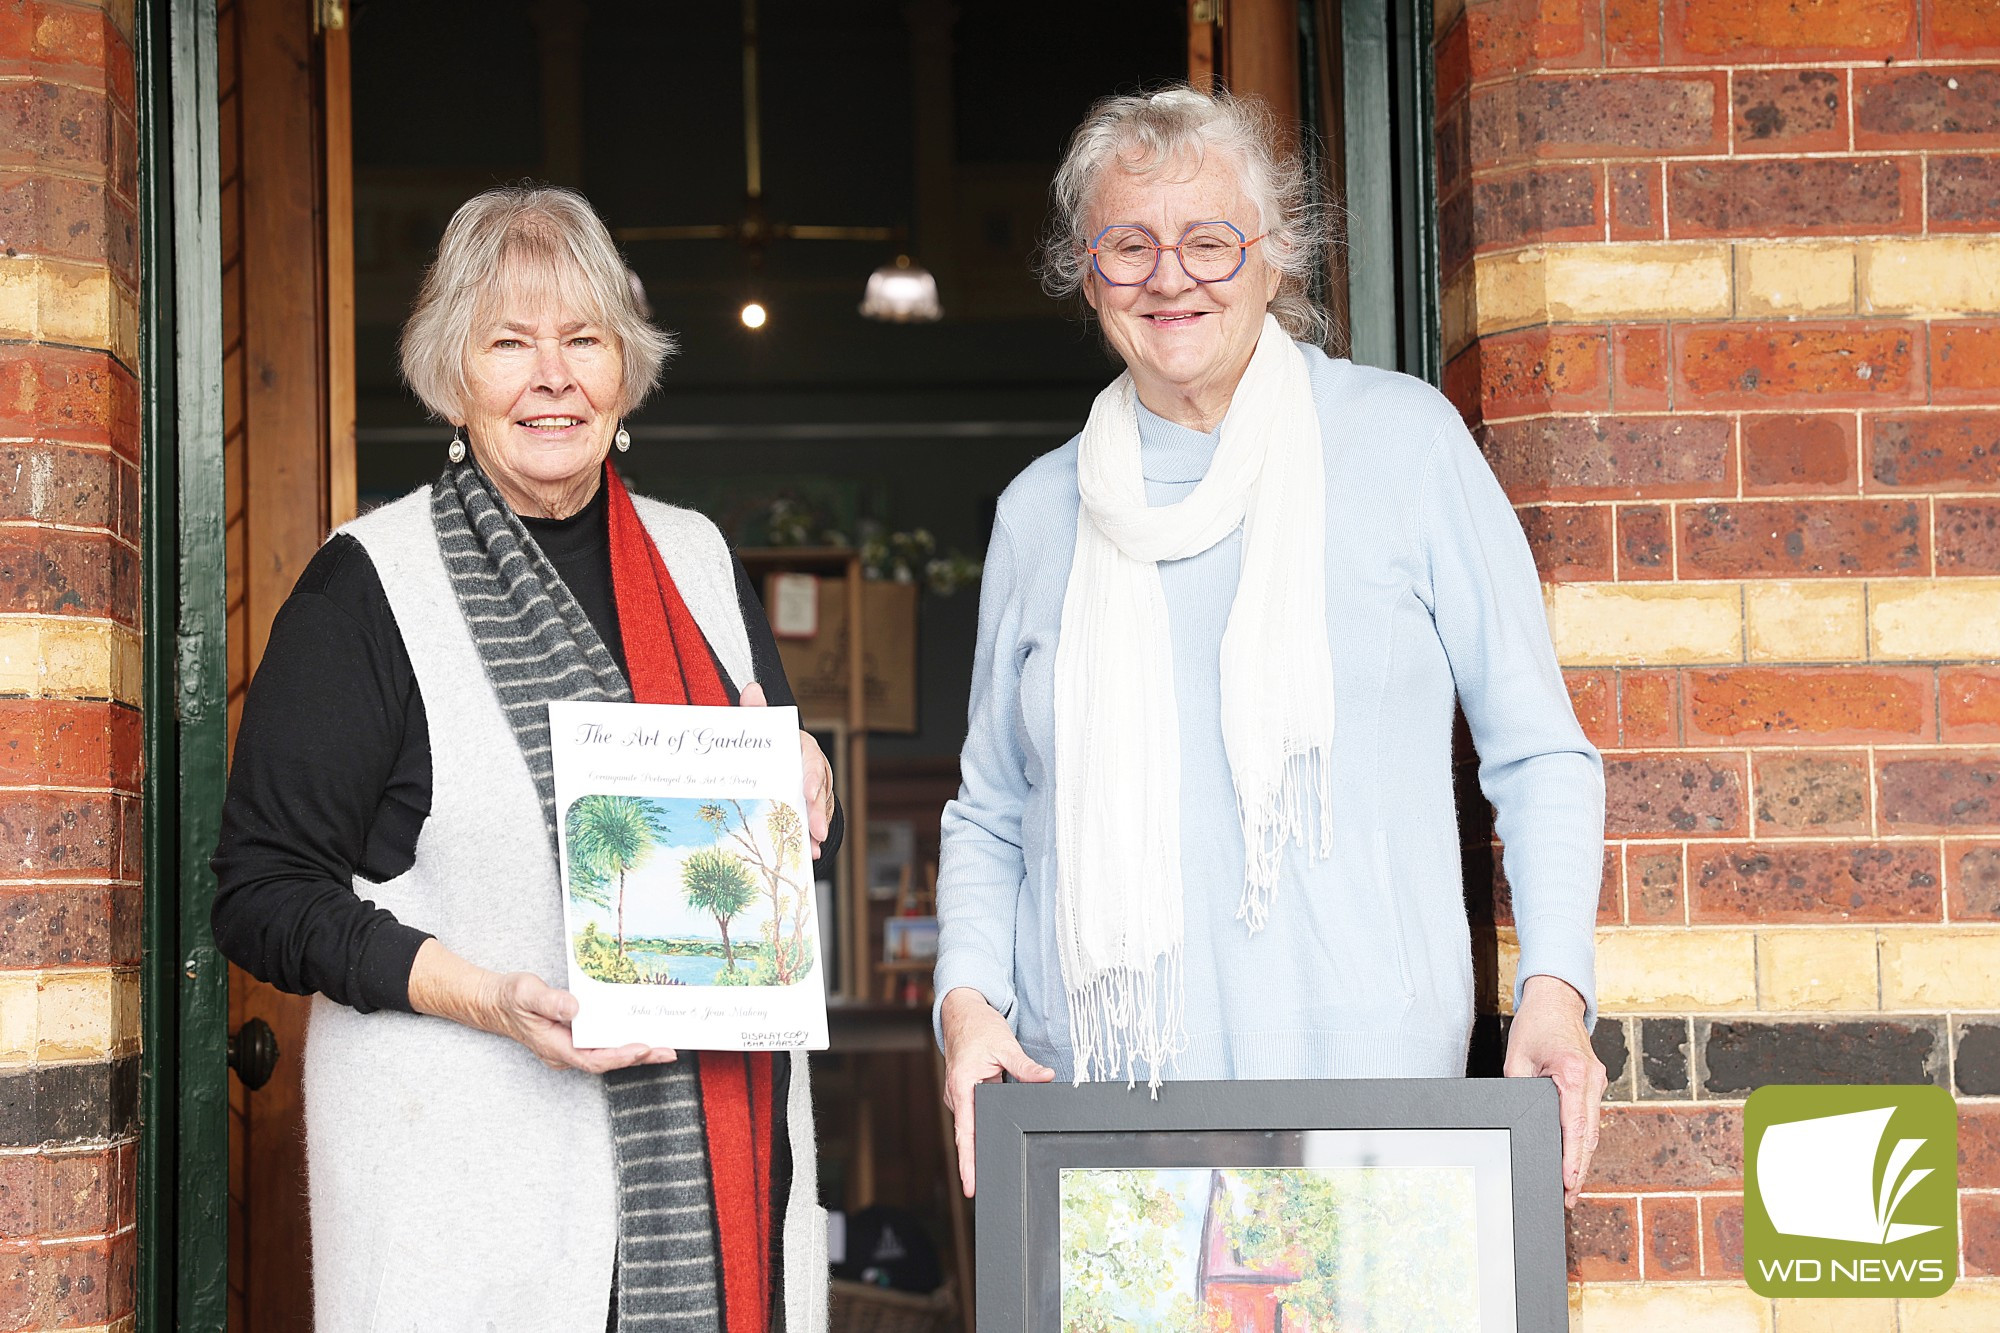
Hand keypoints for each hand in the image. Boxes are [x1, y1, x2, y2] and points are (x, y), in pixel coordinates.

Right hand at [408, 939, 676, 1073]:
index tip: (642, 1048)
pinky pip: (602, 1046)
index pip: (591, 1059)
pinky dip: (623, 1043)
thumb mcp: (526, 993)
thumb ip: (550, 1001)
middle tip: (668, 1052)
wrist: (494, 1003)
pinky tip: (642, 1037)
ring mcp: (569, 1049)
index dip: (618, 1056)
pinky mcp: (574, 1041)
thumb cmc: (509, 998)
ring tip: (665, 1049)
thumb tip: (574, 1008)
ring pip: (607, 1056)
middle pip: (606, 1062)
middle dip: (638, 1058)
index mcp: (554, 1047)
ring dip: (636, 1053)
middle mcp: (564, 1053)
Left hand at [740, 682, 833, 858]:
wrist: (778, 757)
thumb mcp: (764, 726)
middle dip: (818, 812)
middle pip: (819, 791)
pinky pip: (816, 822)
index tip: (807, 793)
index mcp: (804, 748)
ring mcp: (816, 790)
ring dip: (817, 829)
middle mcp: (814, 769)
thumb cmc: (771, 743)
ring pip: (820, 810)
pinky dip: (814, 839)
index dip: (811, 777)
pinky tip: (812, 854)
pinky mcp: (812, 807)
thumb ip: (758, 711)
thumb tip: (751, 688)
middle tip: (816, 831)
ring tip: (814, 849)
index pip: (811, 761)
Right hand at [940, 987, 1053, 1197]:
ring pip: (973, 1125)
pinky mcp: (967, 1093)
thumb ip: (1025, 1066)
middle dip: (976, 1161)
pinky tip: (996, 1137)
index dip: (968, 1162)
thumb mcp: (1005, 1045)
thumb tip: (1046, 1078)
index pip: (966, 1133)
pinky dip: (985, 1125)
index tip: (971, 1185)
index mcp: (963, 1086)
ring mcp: (961, 1096)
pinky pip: (976, 1115)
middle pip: (969, 1135)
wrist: (962, 1012)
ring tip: (992, 1168)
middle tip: (989, 1187)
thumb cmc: (978, 1027)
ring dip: (983, 1141)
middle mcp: (957, 1095)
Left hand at [1504, 973, 1605, 1208]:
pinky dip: (1584, 1140)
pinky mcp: (1595, 1083)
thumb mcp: (1517, 1057)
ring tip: (1571, 1188)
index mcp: (1572, 1072)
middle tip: (1569, 1198)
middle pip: (1588, 1134)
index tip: (1568, 1181)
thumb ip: (1520, 1089)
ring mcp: (1597, 1082)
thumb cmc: (1536, 1024)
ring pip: (1593, 1129)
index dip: (1572, 1157)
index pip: (1574, 1125)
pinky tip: (1575, 1159)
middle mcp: (1591, 1079)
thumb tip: (1519, 1119)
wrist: (1557, 999)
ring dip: (1583, 1158)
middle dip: (1579, 1169)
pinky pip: (1590, 1117)